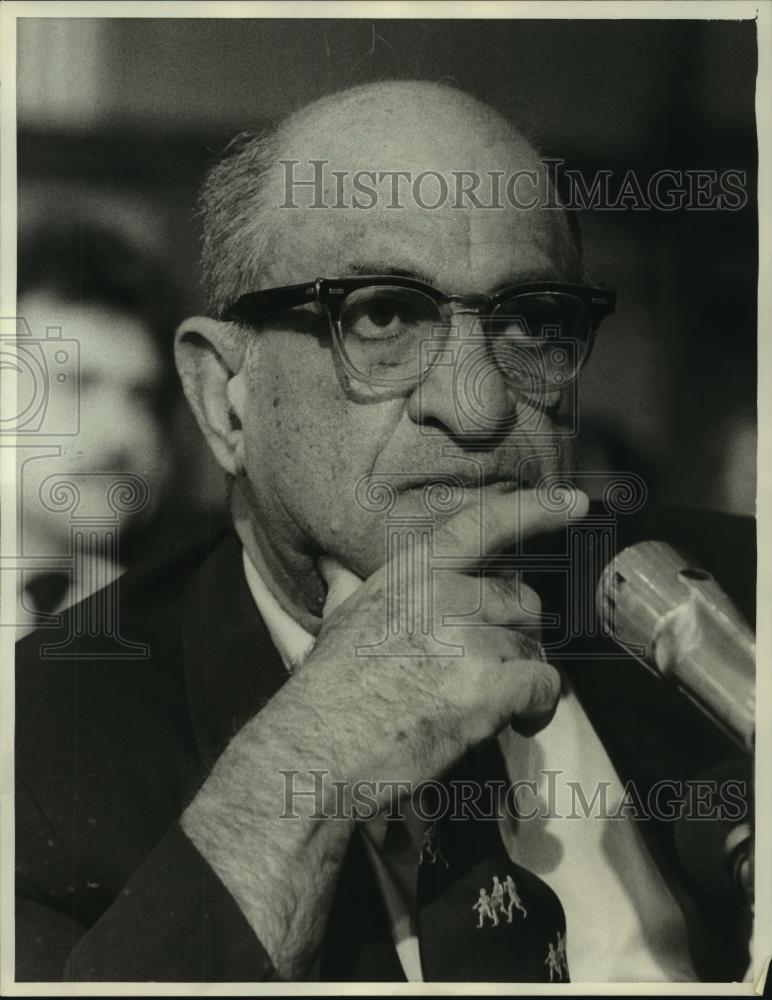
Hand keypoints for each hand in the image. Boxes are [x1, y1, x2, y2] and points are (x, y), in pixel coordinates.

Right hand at [182, 485, 585, 976]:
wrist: (318, 750)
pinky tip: (519, 723)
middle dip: (515, 636)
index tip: (576, 503)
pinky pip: (542, 684)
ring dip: (520, 677)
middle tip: (488, 670)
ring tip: (488, 705)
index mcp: (410, 573)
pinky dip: (539, 707)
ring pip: (530, 647)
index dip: (535, 509)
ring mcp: (466, 636)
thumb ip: (354, 588)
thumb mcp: (339, 620)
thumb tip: (339, 570)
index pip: (482, 525)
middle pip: (520, 600)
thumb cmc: (326, 693)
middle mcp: (442, 593)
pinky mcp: (486, 685)